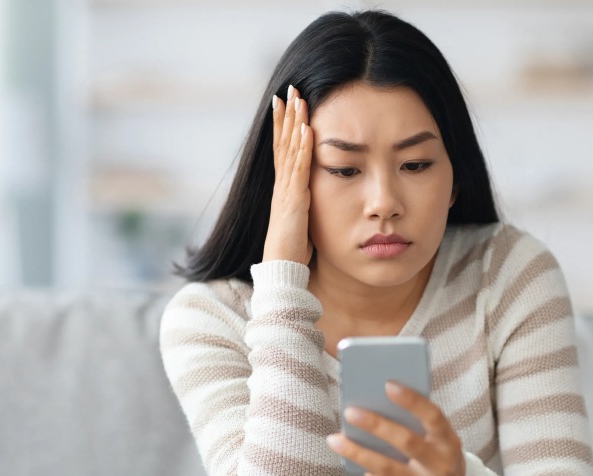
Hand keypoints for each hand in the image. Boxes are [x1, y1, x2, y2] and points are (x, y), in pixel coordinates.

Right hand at [263, 85, 313, 264]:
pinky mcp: (294, 200)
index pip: (283, 149)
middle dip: (286, 114)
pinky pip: (299, 169)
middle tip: (289, 88)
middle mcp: (282, 185)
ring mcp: (286, 191)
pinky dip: (303, 148)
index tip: (285, 102)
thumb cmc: (292, 250)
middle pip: (283, 142)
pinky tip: (307, 129)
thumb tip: (311, 194)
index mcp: (284, 188)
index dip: (283, 125)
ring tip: (297, 99)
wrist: (281, 270)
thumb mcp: (301, 220)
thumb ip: (304, 203)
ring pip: (289, 149)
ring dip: (293, 123)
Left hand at [327, 381, 465, 475]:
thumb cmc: (437, 456)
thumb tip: (376, 405)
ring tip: (334, 440)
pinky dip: (368, 471)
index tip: (388, 384)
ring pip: (388, 468)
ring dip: (358, 452)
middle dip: (376, 426)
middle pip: (406, 442)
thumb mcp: (438, 440)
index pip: (433, 416)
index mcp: (449, 441)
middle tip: (350, 412)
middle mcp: (442, 465)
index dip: (412, 400)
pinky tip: (352, 460)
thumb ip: (417, 425)